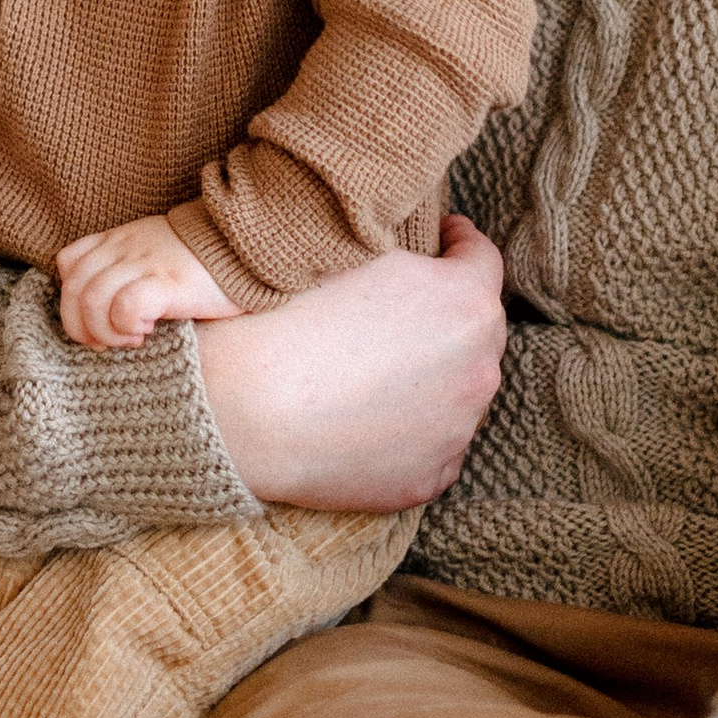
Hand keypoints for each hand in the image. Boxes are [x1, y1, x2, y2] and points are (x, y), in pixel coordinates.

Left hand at [56, 211, 239, 349]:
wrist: (247, 242)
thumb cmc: (204, 259)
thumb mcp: (156, 251)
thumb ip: (130, 269)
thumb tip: (109, 310)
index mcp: (119, 240)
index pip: (69, 263)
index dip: (74, 298)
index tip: (98, 320)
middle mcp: (125, 248)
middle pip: (74, 288)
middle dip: (81, 326)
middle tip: (108, 344)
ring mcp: (144, 263)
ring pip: (93, 299)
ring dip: (105, 330)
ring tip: (132, 339)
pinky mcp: (167, 282)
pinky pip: (126, 306)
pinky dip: (128, 326)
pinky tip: (149, 331)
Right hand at [195, 215, 506, 510]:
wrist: (234, 412)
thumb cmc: (280, 322)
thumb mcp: (349, 253)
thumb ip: (404, 249)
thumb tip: (416, 250)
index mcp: (465, 304)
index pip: (483, 258)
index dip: (456, 242)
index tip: (438, 238)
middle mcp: (478, 370)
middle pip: (475, 330)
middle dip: (445, 313)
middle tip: (395, 308)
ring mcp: (456, 431)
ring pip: (455, 390)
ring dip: (430, 375)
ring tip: (372, 371)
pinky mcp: (428, 478)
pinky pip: (432, 443)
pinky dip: (410, 429)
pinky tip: (363, 418)